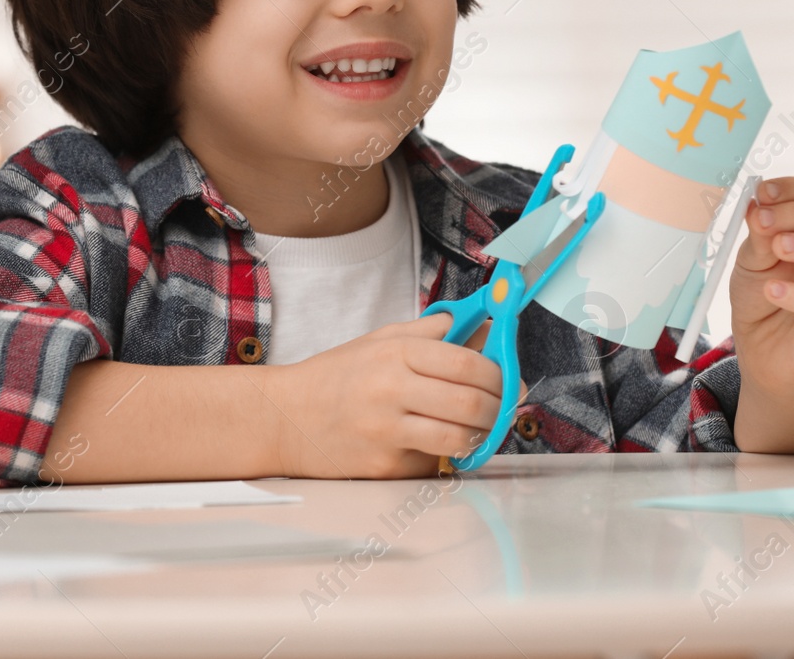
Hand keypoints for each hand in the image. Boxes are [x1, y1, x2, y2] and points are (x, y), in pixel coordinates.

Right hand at [263, 313, 503, 478]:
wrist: (285, 419)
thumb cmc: (335, 377)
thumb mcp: (379, 340)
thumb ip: (431, 332)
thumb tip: (482, 326)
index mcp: (395, 354)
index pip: (466, 362)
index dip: (498, 373)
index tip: (508, 379)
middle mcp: (391, 390)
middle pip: (471, 403)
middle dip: (500, 408)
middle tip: (504, 407)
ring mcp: (386, 432)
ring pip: (459, 438)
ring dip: (481, 436)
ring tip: (480, 428)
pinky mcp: (383, 467)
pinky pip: (432, 463)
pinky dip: (444, 456)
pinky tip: (435, 445)